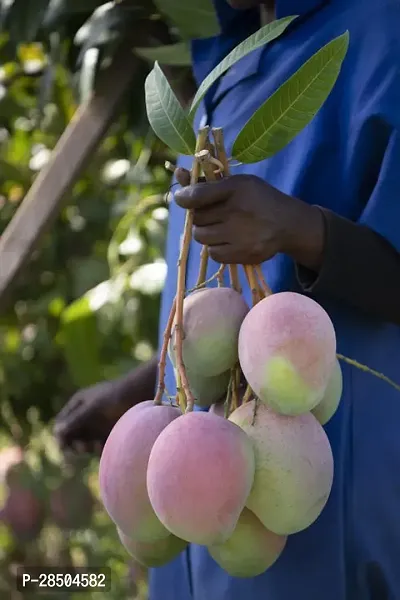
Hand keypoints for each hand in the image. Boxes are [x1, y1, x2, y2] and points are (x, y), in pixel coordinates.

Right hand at [53, 381, 125, 455]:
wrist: (143, 393)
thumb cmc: (117, 396)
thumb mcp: (94, 407)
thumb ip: (76, 419)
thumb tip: (57, 432)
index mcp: (78, 404)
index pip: (62, 424)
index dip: (61, 437)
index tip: (66, 448)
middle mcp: (86, 414)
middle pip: (72, 435)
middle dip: (75, 444)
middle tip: (83, 449)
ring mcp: (98, 423)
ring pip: (85, 442)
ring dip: (87, 448)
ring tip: (96, 447)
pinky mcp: (110, 431)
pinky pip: (98, 444)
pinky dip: (98, 448)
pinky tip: (104, 448)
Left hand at [174, 173, 324, 269]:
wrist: (288, 223)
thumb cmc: (257, 199)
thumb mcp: (237, 183)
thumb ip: (206, 181)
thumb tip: (178, 173)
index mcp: (236, 188)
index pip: (197, 195)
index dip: (184, 197)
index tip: (183, 198)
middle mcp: (238, 211)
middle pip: (197, 218)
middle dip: (200, 216)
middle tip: (214, 214)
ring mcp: (241, 234)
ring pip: (202, 237)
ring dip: (206, 233)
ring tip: (221, 227)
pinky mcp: (244, 253)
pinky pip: (213, 254)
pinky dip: (216, 248)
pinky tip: (229, 240)